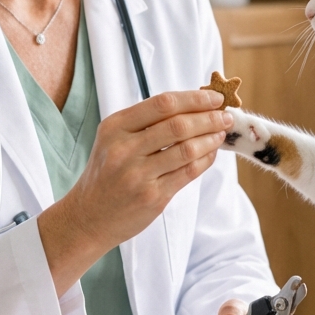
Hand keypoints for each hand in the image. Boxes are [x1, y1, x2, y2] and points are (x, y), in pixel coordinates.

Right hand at [38, 89, 232, 293]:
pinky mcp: (152, 197)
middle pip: (178, 125)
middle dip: (209, 118)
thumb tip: (194, 106)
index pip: (163, 104)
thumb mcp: (114, 140)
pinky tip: (211, 153)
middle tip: (225, 116)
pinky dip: (205, 160)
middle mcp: (124, 149)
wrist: (89, 216)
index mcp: (115, 127)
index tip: (214, 98)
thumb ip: (146, 123)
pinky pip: (188, 173)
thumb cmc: (107, 173)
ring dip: (211, 139)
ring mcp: (138, 175)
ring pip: (187, 149)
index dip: (194, 99)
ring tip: (221, 134)